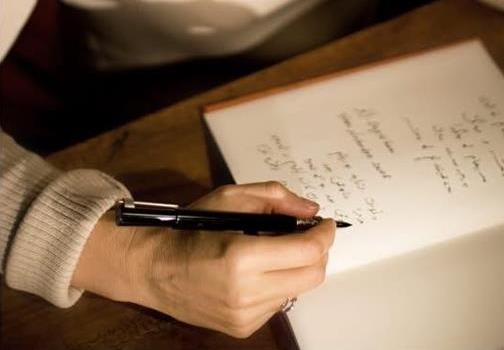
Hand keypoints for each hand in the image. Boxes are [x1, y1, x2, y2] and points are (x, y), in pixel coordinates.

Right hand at [125, 182, 334, 337]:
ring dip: (298, 268)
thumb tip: (311, 209)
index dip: (324, 234)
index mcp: (242, 257)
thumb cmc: (192, 226)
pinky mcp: (242, 328)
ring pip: (297, 290)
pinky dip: (279, 283)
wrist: (155, 269)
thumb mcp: (230, 197)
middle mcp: (246, 293)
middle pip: (311, 276)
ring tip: (278, 249)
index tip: (326, 222)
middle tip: (309, 234)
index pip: (307, 252)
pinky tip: (260, 270)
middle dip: (318, 251)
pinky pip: (278, 303)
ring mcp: (244, 316)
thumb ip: (274, 197)